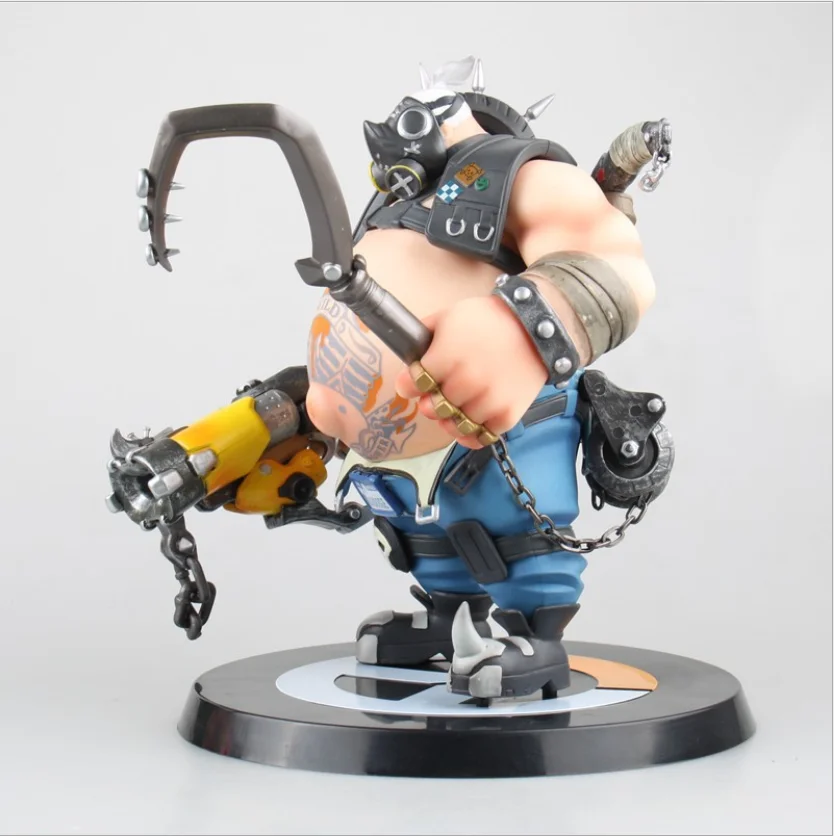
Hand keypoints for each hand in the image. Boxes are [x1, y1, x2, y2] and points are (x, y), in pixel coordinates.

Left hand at [395, 295, 547, 448]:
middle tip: (437, 394)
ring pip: (454, 427)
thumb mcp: (449, 316)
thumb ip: (423, 335)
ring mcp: (487, 401)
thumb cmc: (488, 319)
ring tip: (457, 406)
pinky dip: (473, 433)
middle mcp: (465, 382)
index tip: (413, 384)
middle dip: (430, 402)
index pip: (411, 385)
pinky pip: (480, 438)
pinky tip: (473, 419)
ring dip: (451, 419)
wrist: (536, 328)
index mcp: (446, 357)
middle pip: (431, 408)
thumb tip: (407, 352)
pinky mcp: (507, 415)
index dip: (408, 385)